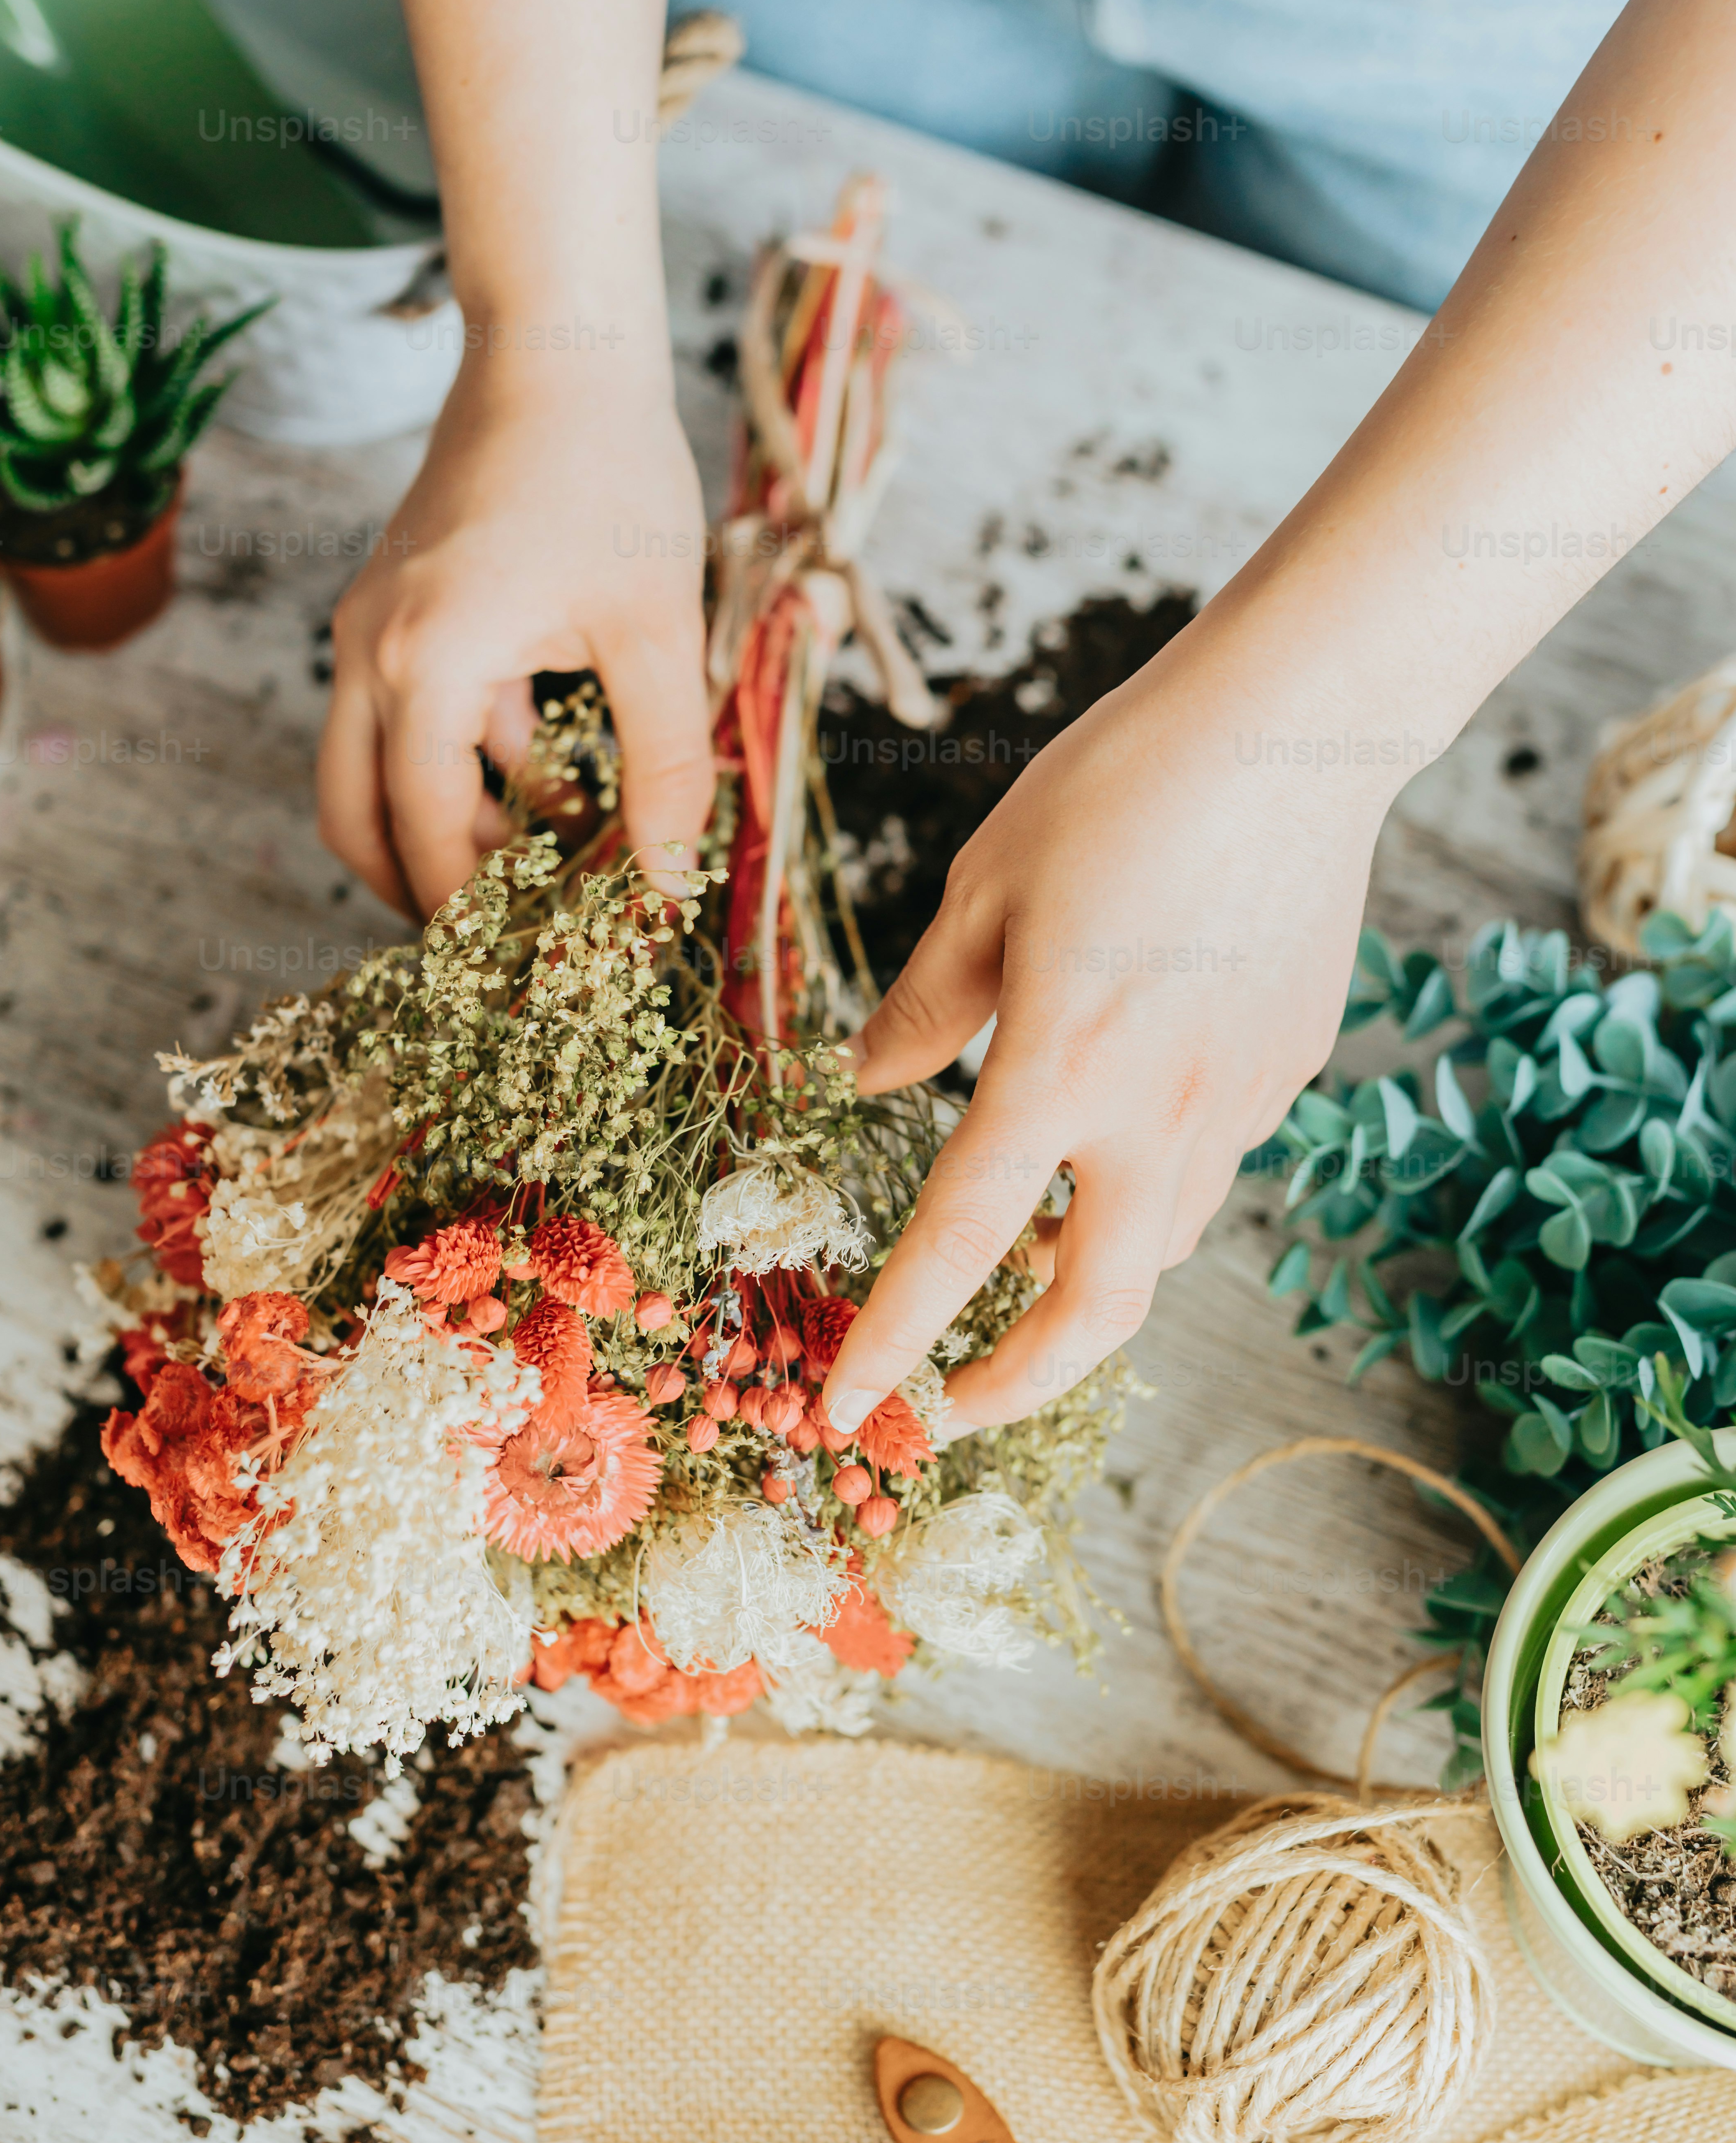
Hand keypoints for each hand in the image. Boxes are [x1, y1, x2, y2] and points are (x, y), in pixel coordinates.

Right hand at [318, 346, 713, 917]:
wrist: (560, 352)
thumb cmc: (609, 477)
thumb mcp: (657, 633)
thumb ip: (663, 766)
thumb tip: (668, 883)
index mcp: (423, 668)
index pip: (425, 838)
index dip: (477, 919)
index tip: (535, 969)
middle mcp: (372, 656)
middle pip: (358, 823)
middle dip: (425, 895)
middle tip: (506, 948)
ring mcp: (375, 630)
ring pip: (379, 776)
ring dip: (452, 832)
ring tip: (552, 872)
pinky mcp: (401, 610)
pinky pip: (417, 721)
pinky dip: (472, 768)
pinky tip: (559, 790)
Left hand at [820, 630, 1387, 1434]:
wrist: (1290, 733)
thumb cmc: (1119, 791)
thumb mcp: (986, 888)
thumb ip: (925, 1005)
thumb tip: (866, 1080)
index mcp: (1061, 1067)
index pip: (961, 1241)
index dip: (897, 1338)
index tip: (851, 1409)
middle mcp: (1158, 1111)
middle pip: (1094, 1307)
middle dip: (1018, 1380)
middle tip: (955, 1407)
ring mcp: (1238, 1099)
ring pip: (1158, 1243)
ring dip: (1085, 1281)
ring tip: (1024, 1268)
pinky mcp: (1287, 1068)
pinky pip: (1209, 1162)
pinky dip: (1148, 1184)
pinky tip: (1118, 1131)